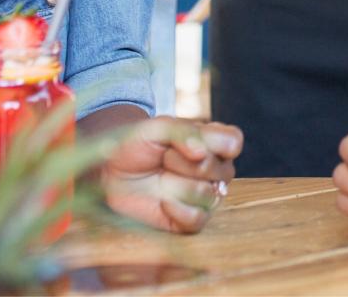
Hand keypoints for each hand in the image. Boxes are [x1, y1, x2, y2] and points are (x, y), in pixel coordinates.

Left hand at [102, 120, 241, 233]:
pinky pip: (197, 220)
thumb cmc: (139, 143)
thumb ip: (183, 132)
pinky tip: (163, 202)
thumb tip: (201, 153)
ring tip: (161, 177)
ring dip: (176, 185)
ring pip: (207, 195)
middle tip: (165, 158)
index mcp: (215, 143)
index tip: (184, 142)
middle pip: (221, 171)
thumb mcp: (158, 127)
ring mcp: (206, 197)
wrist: (113, 169)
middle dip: (184, 163)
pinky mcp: (190, 220)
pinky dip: (176, 210)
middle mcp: (217, 171)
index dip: (212, 143)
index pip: (233, 142)